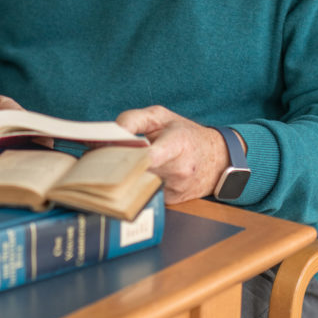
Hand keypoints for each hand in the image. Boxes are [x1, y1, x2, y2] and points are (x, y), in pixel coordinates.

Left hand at [116, 105, 230, 203]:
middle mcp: (180, 169)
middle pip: (139, 171)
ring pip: (138, 185)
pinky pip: (144, 194)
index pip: (153, 155)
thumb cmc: (185, 134)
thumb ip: (134, 120)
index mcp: (178, 143)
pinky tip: (134, 176)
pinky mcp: (171, 201)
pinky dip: (135, 186)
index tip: (113, 153)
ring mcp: (176, 188)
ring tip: (118, 165)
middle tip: (101, 157)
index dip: (130, 156)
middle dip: (119, 165)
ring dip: (125, 177)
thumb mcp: (161, 116)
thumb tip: (112, 133)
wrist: (217, 159)